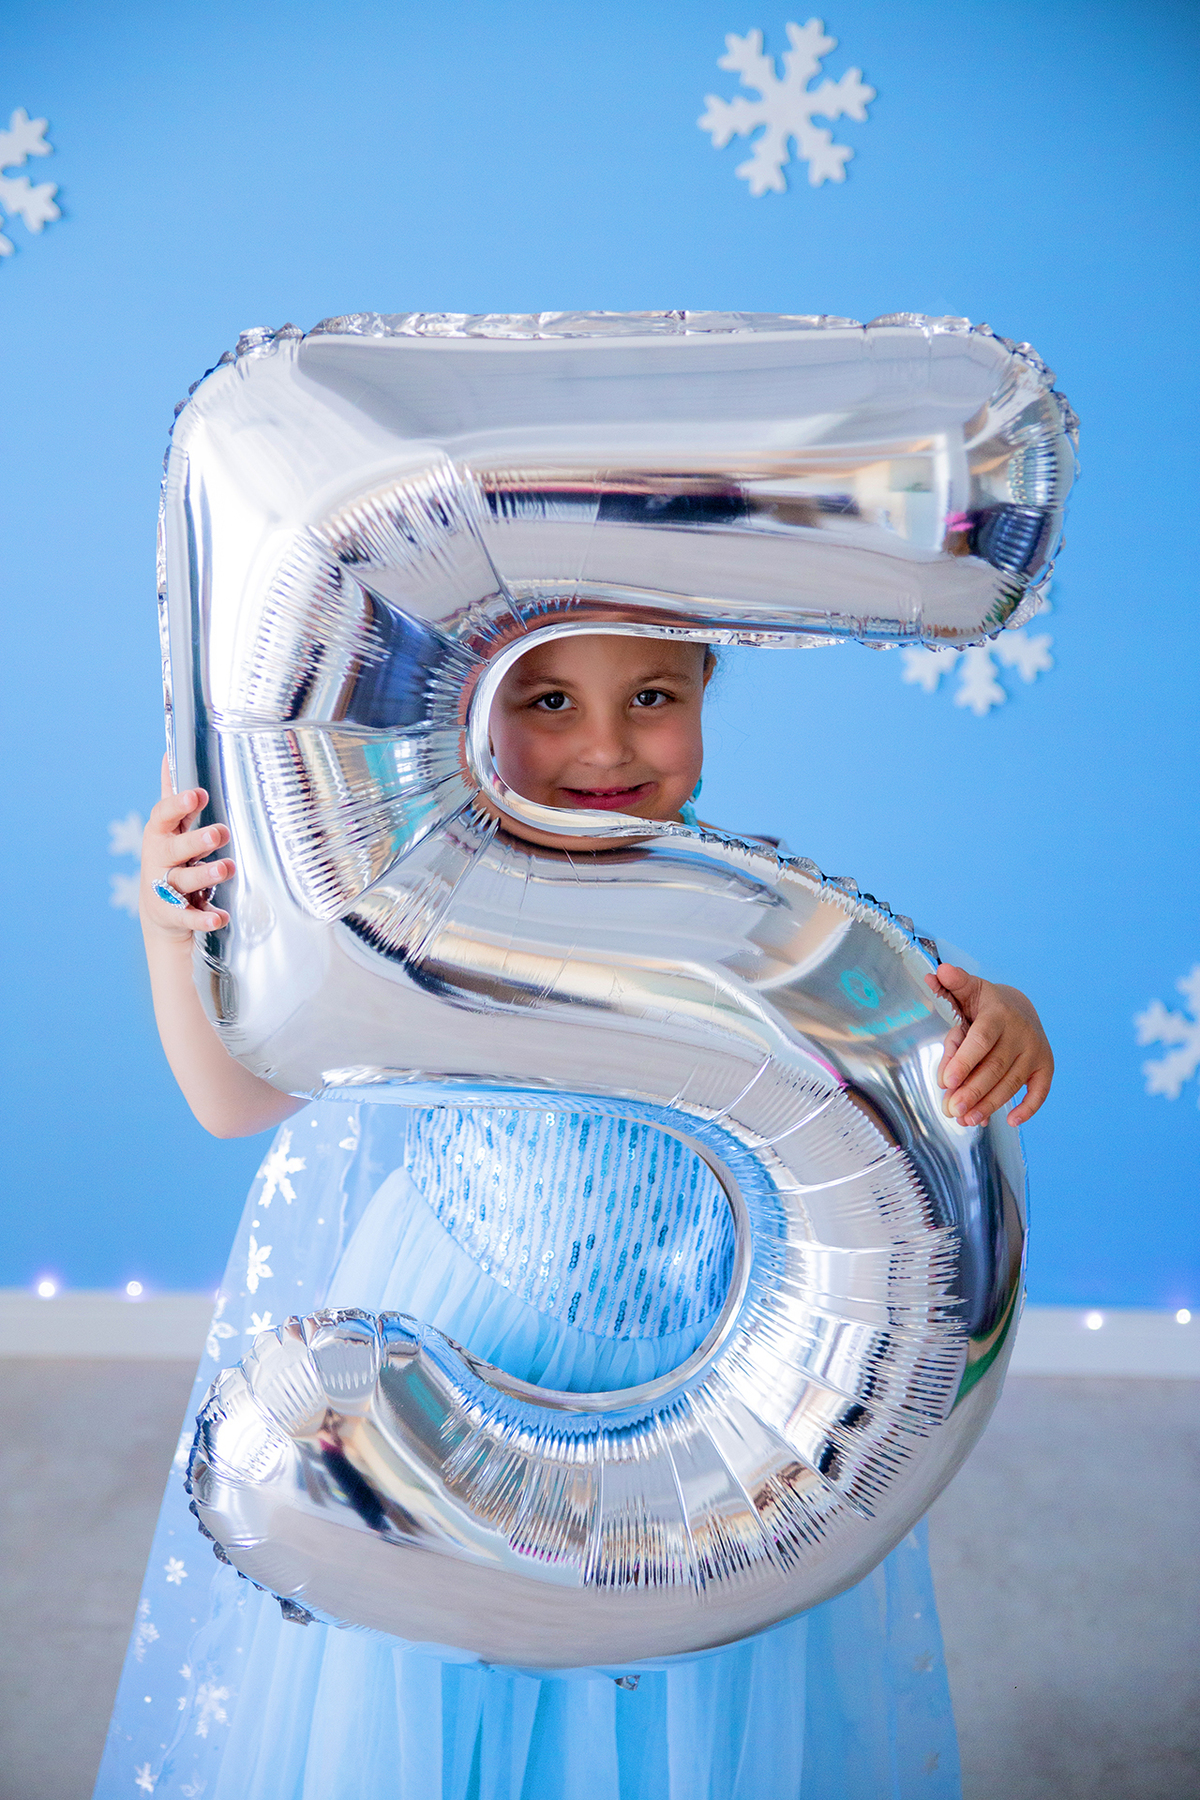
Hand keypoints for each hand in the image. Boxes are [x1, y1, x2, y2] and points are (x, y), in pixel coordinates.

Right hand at [140, 754, 235, 938]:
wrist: (158, 911)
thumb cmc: (170, 858)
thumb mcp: (168, 827)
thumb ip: (172, 796)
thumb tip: (168, 753)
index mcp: (160, 835)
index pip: (164, 816)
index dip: (178, 805)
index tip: (196, 794)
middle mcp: (160, 860)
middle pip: (176, 848)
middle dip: (197, 840)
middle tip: (220, 833)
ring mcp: (165, 888)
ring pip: (184, 881)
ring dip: (205, 874)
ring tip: (226, 868)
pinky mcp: (175, 915)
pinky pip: (189, 917)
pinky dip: (204, 918)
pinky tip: (221, 917)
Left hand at [925, 963, 1052, 1127]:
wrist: (1021, 1007)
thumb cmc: (986, 1004)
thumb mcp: (969, 989)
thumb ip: (952, 984)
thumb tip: (935, 973)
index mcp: (998, 1014)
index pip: (981, 1040)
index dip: (964, 1061)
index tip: (945, 1082)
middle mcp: (1020, 1033)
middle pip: (995, 1067)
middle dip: (972, 1091)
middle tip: (952, 1110)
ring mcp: (1035, 1052)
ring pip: (1011, 1083)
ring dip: (989, 1104)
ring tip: (966, 1120)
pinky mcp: (1045, 1067)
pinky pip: (1040, 1091)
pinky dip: (1028, 1107)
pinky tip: (1010, 1120)